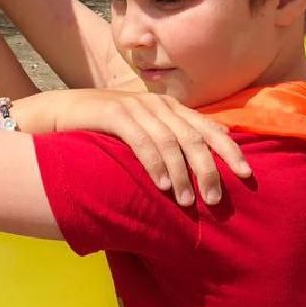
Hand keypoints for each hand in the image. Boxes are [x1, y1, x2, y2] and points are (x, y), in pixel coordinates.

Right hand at [12, 88, 250, 205]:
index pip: (208, 129)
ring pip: (171, 142)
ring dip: (182, 174)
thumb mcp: (142, 133)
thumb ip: (169, 142)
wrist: (59, 114)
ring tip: (187, 201)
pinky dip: (156, 164)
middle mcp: (158, 105)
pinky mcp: (114, 113)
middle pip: (195, 137)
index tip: (246, 175)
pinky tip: (162, 185)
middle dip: (208, 170)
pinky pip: (142, 141)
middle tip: (215, 199)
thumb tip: (202, 168)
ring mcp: (136, 107)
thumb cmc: (103, 130)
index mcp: (170, 108)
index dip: (230, 151)